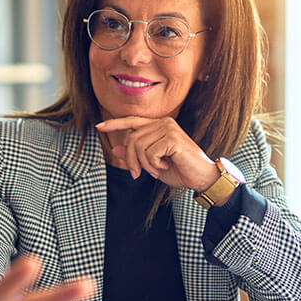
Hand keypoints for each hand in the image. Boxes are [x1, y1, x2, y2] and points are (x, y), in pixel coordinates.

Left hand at [96, 116, 218, 191]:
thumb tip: (115, 150)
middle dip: (131, 160)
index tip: (99, 127)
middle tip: (139, 173)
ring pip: (138, 146)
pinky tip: (166, 165)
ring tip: (157, 169)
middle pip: (132, 139)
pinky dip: (153, 164)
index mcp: (158, 126)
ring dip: (145, 164)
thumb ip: (135, 156)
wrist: (201, 178)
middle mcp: (163, 122)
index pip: (132, 122)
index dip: (115, 124)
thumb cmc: (179, 170)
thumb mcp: (152, 165)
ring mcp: (168, 128)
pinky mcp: (172, 138)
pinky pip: (149, 152)